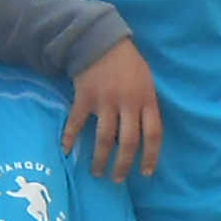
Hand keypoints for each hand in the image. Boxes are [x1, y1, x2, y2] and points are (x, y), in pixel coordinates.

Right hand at [62, 41, 162, 181]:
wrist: (100, 40)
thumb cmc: (127, 63)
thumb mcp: (146, 81)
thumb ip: (146, 106)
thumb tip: (143, 135)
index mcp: (146, 99)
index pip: (153, 134)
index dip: (151, 156)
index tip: (145, 173)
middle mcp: (127, 103)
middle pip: (128, 142)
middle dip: (123, 165)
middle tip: (117, 179)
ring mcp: (105, 101)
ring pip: (105, 138)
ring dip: (100, 158)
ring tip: (97, 172)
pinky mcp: (84, 97)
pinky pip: (77, 122)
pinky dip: (70, 137)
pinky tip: (66, 150)